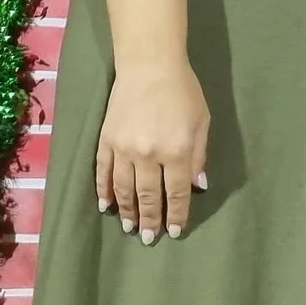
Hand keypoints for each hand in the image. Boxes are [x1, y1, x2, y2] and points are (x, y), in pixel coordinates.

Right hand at [95, 60, 210, 243]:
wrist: (149, 66)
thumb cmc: (183, 92)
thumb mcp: (202, 122)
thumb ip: (198, 156)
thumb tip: (197, 186)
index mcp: (176, 151)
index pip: (176, 192)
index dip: (176, 213)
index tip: (174, 231)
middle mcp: (148, 155)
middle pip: (148, 196)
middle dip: (149, 220)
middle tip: (149, 238)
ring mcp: (123, 149)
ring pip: (124, 189)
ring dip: (126, 211)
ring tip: (128, 227)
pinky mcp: (106, 141)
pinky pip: (103, 173)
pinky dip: (104, 191)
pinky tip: (105, 205)